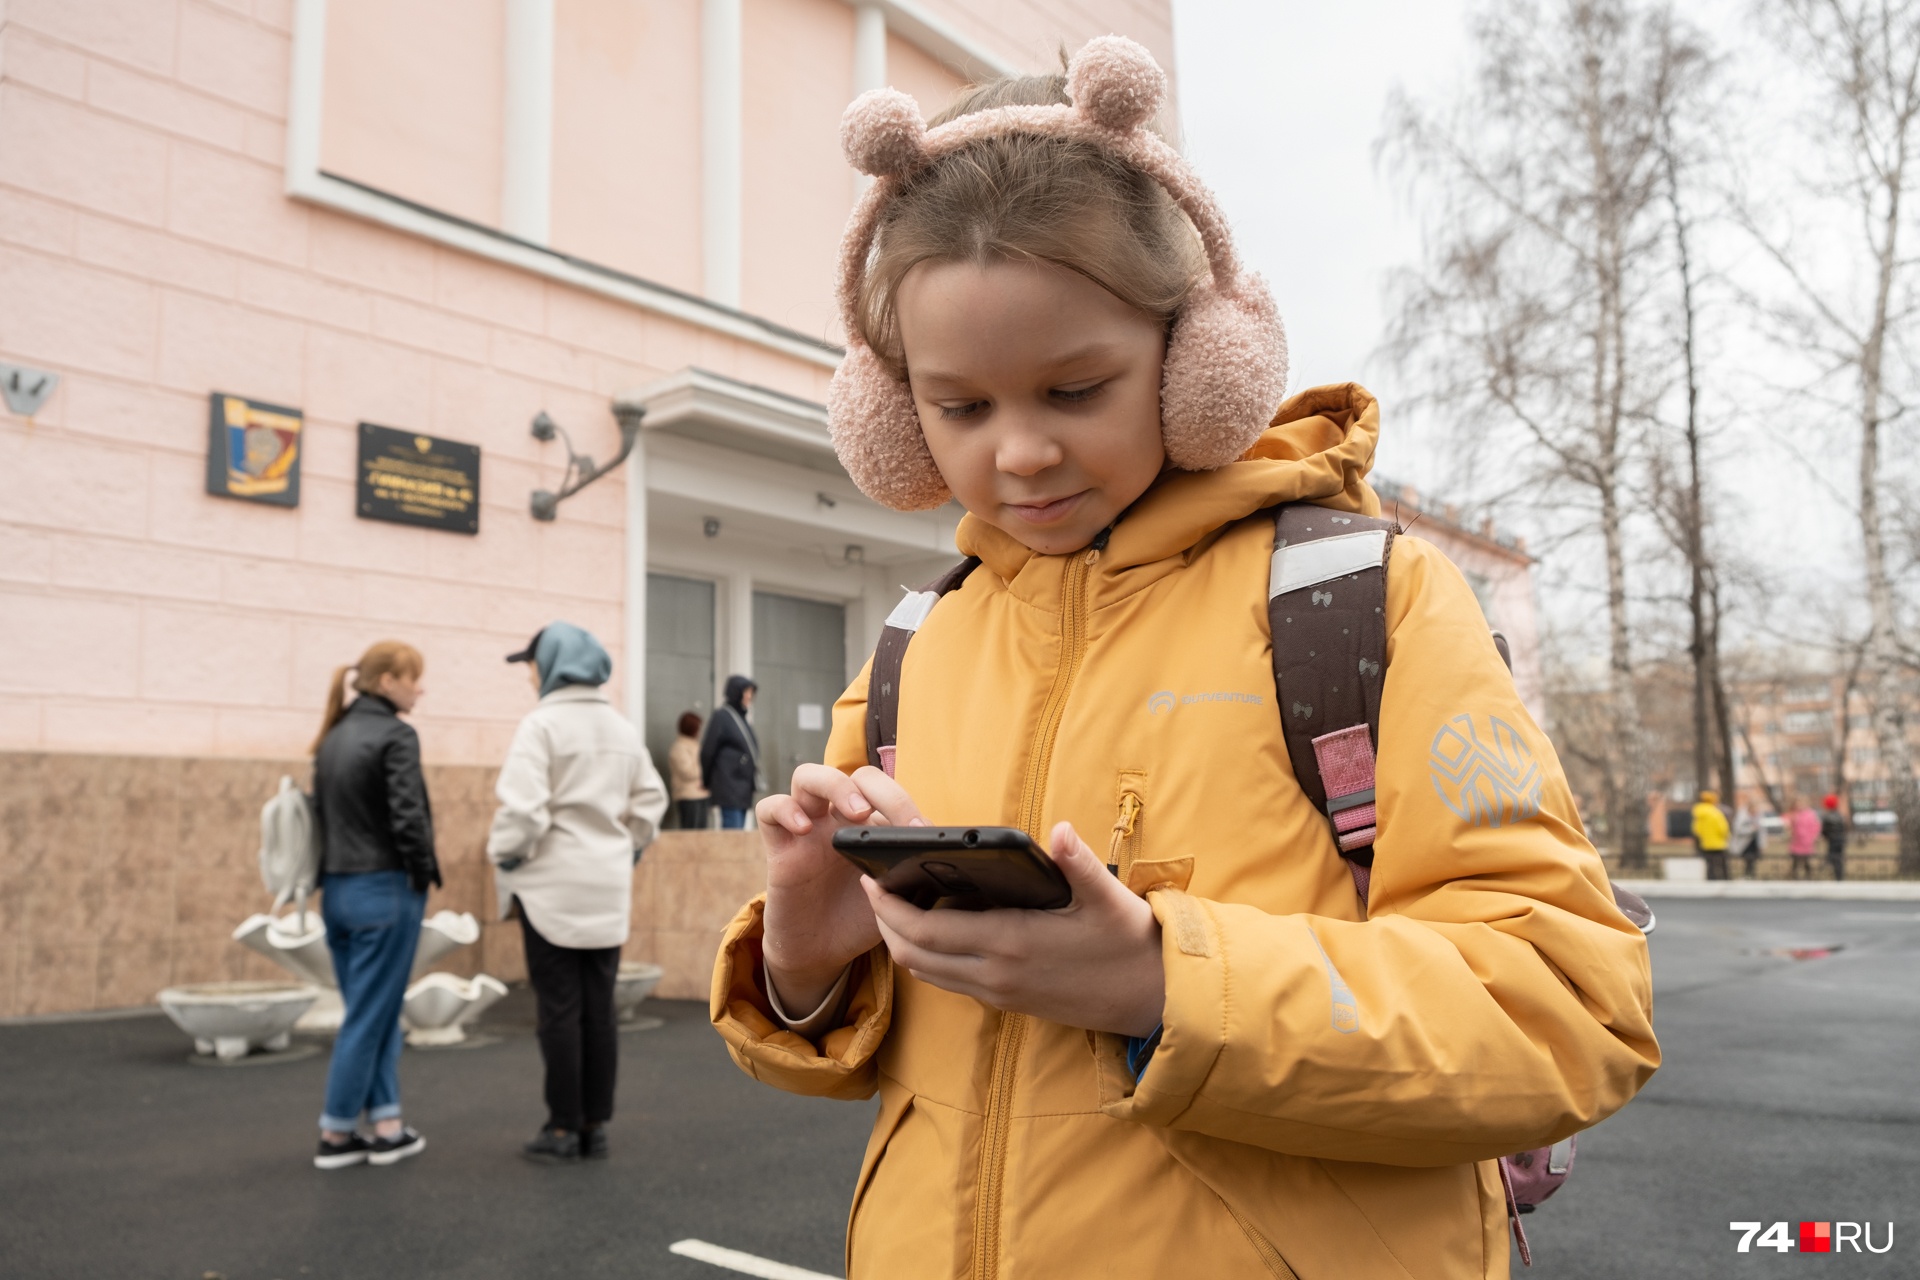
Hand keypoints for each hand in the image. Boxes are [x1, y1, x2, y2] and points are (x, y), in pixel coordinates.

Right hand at [756, 764, 925, 1012]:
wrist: (822, 952)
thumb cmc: (860, 918)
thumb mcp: (895, 897)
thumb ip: (913, 874)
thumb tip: (937, 856)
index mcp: (871, 826)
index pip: (887, 792)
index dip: (904, 803)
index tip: (919, 831)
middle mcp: (839, 820)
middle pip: (853, 775)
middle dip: (875, 788)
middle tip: (887, 817)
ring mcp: (808, 829)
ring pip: (808, 777)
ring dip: (833, 784)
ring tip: (854, 811)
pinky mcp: (779, 847)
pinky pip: (770, 809)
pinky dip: (785, 809)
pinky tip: (804, 828)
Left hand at [861, 822, 1164, 1037]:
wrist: (1152, 999)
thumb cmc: (1129, 943)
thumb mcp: (1108, 898)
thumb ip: (1079, 862)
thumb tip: (1060, 829)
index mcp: (1010, 941)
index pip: (925, 929)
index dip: (888, 907)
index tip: (872, 879)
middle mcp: (995, 973)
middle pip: (912, 956)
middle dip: (883, 924)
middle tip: (873, 890)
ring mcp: (999, 992)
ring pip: (926, 974)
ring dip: (902, 944)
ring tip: (894, 908)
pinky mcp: (1007, 1002)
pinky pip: (950, 982)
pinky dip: (928, 958)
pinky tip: (936, 929)